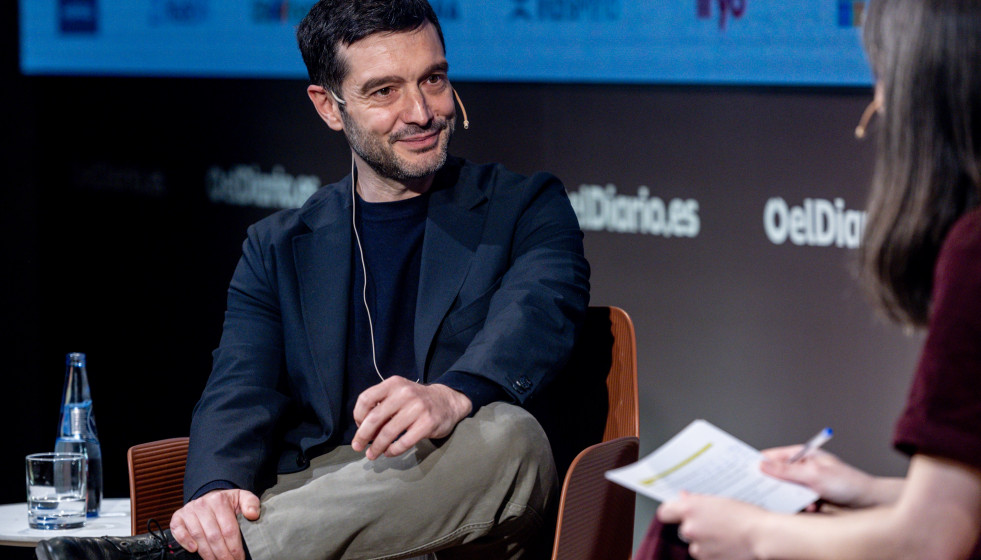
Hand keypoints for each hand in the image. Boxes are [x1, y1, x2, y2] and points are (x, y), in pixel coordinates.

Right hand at [169, 489, 259, 559]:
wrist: (210, 497)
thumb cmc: (227, 502)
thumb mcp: (242, 498)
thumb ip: (251, 503)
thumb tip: (253, 515)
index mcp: (220, 500)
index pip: (228, 529)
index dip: (234, 547)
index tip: (239, 557)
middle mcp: (202, 505)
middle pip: (214, 536)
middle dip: (223, 554)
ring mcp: (188, 511)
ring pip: (198, 537)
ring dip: (208, 553)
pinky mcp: (178, 517)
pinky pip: (179, 531)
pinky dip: (185, 541)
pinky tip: (194, 550)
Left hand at [352, 377, 471, 459]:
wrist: (447, 401)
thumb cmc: (417, 400)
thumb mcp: (399, 393)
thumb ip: (382, 405)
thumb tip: (362, 428)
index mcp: (393, 384)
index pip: (366, 399)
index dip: (358, 415)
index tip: (359, 426)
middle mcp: (404, 393)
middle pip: (375, 418)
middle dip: (362, 436)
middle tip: (357, 447)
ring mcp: (417, 408)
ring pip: (388, 433)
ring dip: (377, 447)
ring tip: (372, 454)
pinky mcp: (427, 423)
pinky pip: (404, 442)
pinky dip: (393, 450)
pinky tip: (389, 452)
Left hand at [657, 492, 767, 559]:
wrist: (762, 536)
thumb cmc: (746, 516)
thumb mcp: (720, 501)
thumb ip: (698, 501)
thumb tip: (684, 497)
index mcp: (690, 509)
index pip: (665, 512)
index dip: (672, 512)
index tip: (677, 512)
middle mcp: (690, 528)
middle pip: (683, 528)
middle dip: (695, 527)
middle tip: (713, 523)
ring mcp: (697, 547)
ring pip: (694, 544)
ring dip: (704, 541)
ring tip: (724, 535)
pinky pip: (704, 555)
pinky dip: (712, 552)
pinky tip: (727, 544)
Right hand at [760, 446, 882, 507]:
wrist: (869, 502)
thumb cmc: (848, 483)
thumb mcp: (814, 475)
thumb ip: (787, 471)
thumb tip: (763, 465)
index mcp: (802, 455)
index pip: (772, 456)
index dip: (758, 464)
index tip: (745, 473)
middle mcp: (802, 467)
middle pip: (777, 475)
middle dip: (776, 486)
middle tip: (772, 493)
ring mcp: (806, 482)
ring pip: (786, 491)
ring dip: (792, 499)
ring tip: (806, 502)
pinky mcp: (811, 496)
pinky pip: (796, 502)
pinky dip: (802, 506)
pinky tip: (813, 508)